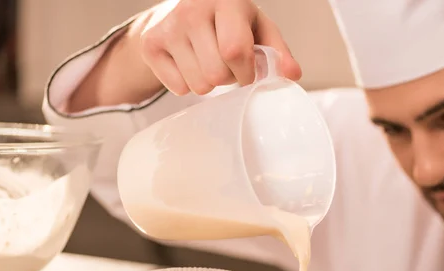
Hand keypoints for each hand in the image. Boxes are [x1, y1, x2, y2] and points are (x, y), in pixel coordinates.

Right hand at [139, 0, 301, 95]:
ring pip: (198, 85)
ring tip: (209, 63)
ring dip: (209, 83)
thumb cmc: (228, 22)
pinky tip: (190, 64)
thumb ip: (277, 51)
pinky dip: (188, 85)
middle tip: (227, 65)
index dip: (246, 72)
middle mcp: (192, 9)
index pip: (235, 50)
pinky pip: (178, 88)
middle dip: (229, 79)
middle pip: (216, 74)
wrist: (180, 10)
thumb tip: (291, 74)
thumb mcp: (258, 28)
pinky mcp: (151, 44)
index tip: (249, 72)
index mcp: (226, 0)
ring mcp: (168, 26)